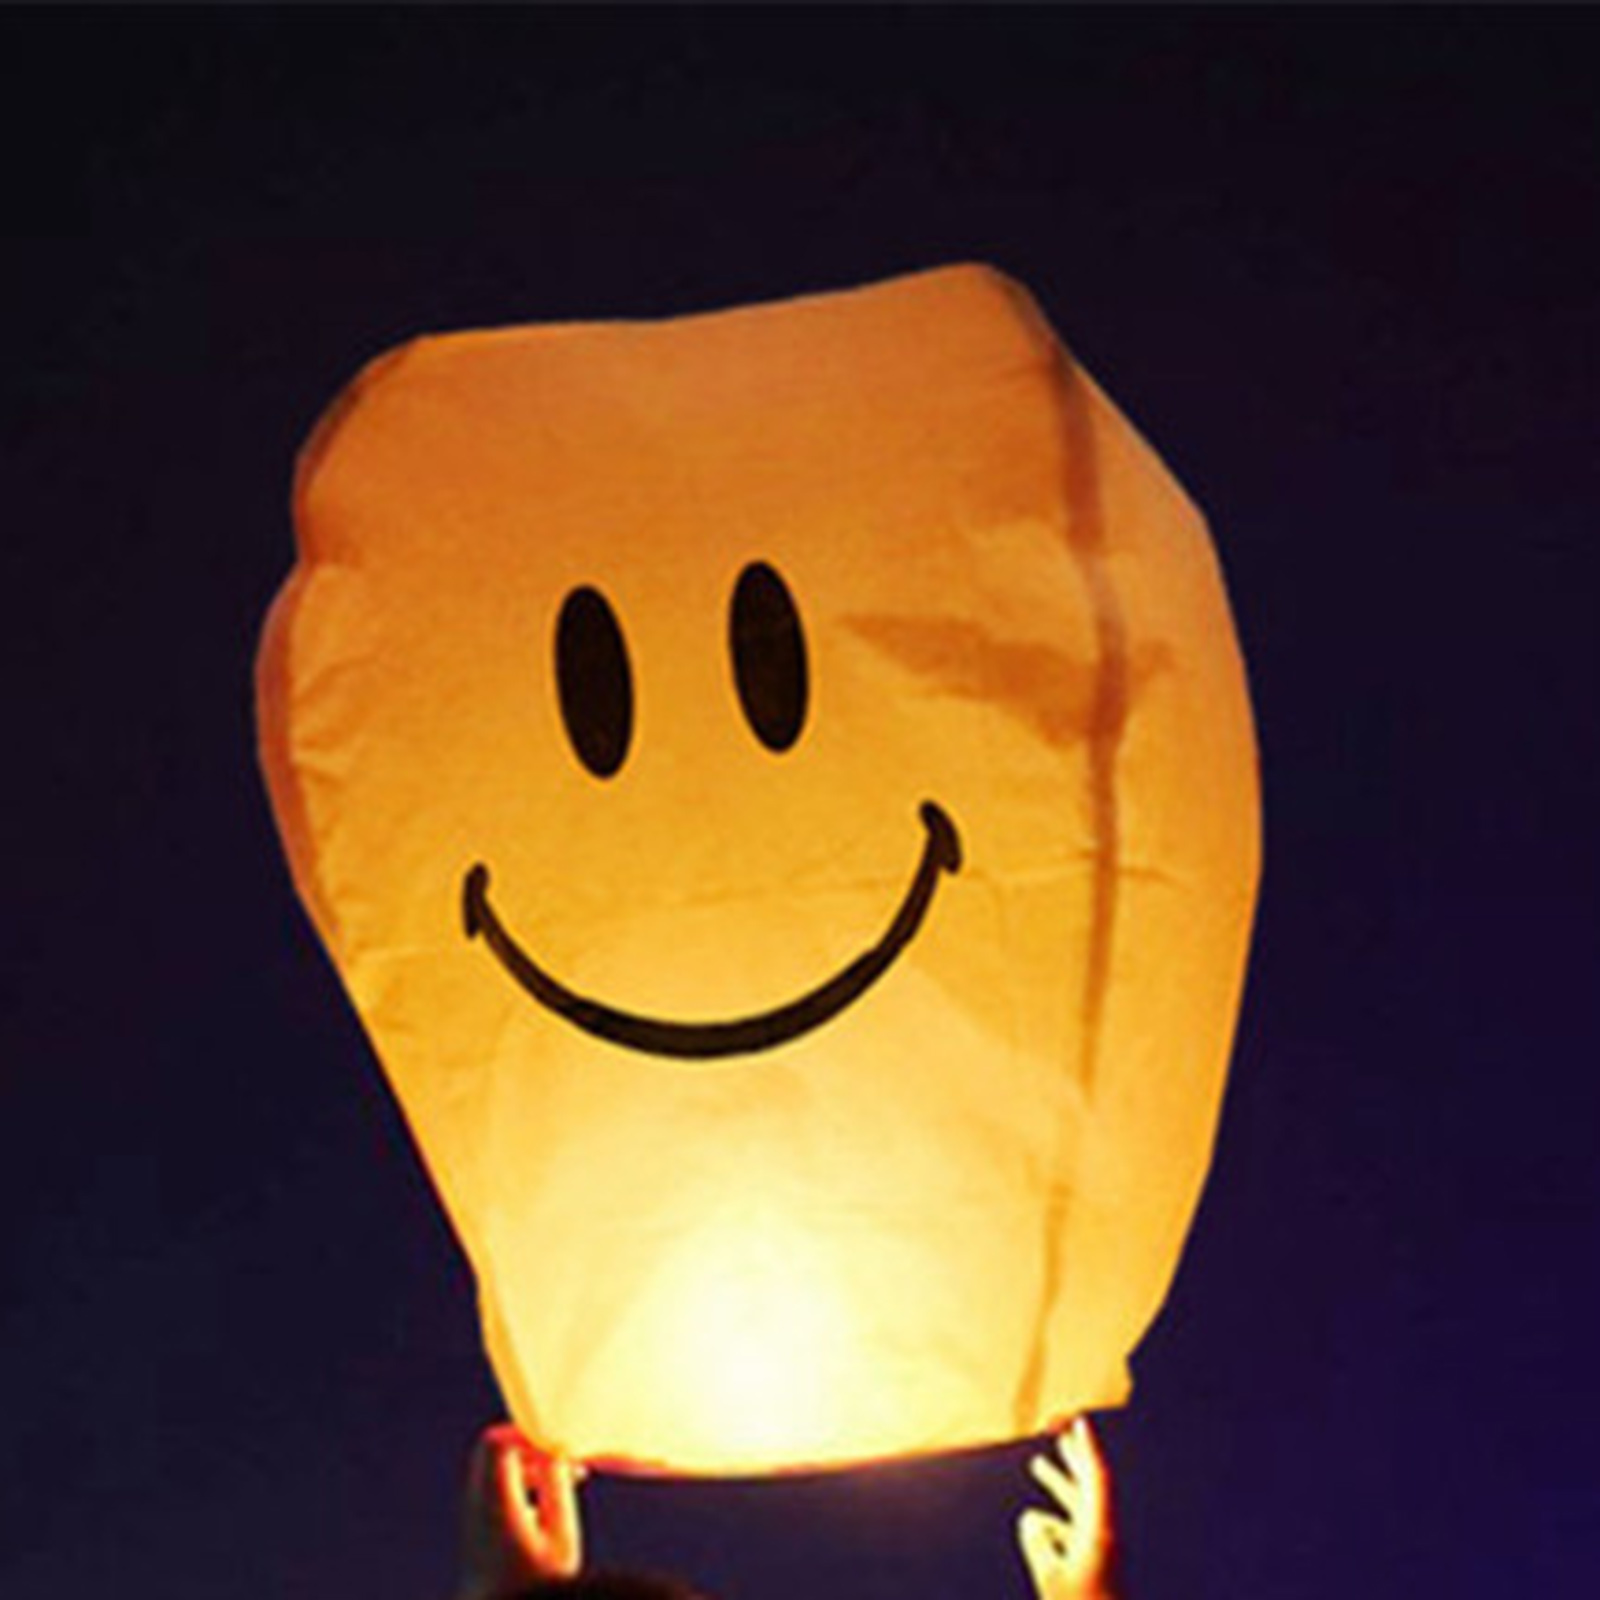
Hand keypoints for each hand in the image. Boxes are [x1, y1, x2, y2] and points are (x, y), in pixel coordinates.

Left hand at [456, 1423, 582, 1599]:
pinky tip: (544, 1513)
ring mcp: (472, 1522)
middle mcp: (475, 1506)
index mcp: (493, 1501)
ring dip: (526, 1470)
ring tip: (562, 1487)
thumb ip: (557, 1485)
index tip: (558, 1450)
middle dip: (529, 1450)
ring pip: (493, 1472)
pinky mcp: (476, 1537)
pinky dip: (518, 1489)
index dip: (528, 1435)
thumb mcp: (561, 1534)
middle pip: (492, 1452)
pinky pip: (493, 1493)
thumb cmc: (537, 1588)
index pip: (497, 1441)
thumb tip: (553, 1452)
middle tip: (562, 1464)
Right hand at [1017, 1419, 1120, 1599]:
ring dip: (1062, 1486)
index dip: (1087, 1448)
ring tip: (1041, 1466)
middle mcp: (1106, 1536)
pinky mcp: (1097, 1568)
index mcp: (1101, 1532)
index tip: (1078, 1421)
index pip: (1097, 1478)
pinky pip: (1077, 1531)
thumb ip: (1039, 1543)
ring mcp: (1102, 1552)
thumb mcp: (1051, 1578)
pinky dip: (1058, 1518)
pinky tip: (1037, 1521)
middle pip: (1093, 1486)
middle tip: (1061, 1430)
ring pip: (1082, 1507)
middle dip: (1076, 1458)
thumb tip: (1032, 1519)